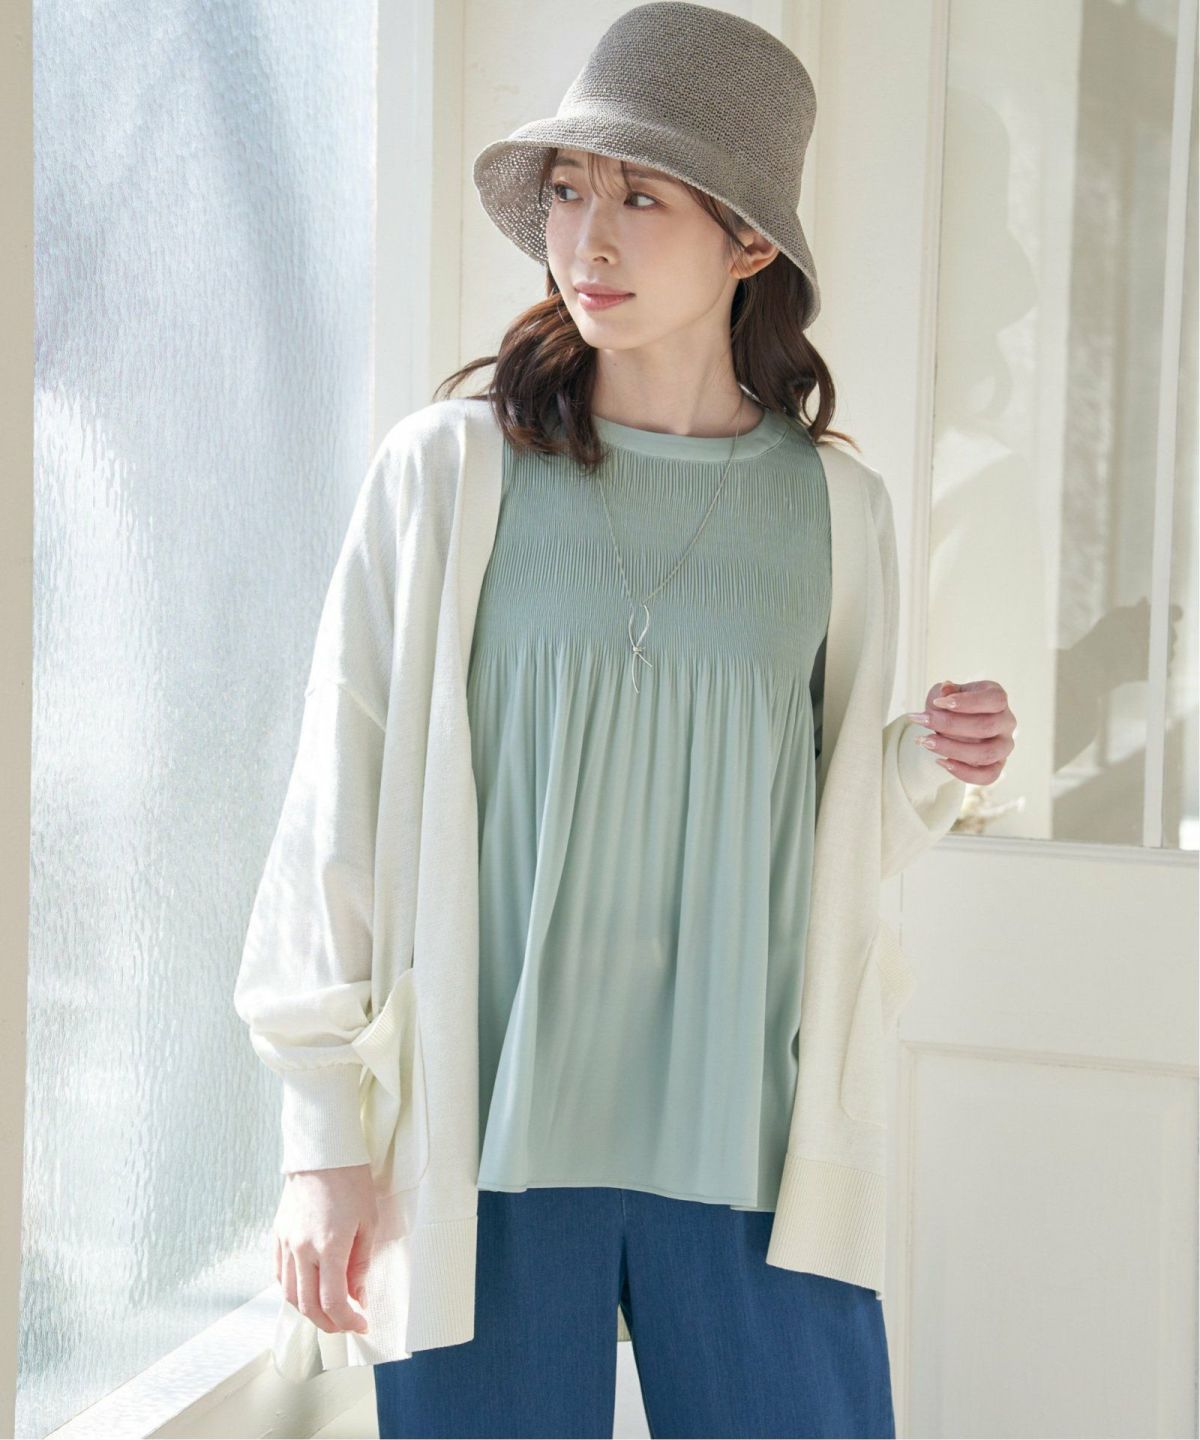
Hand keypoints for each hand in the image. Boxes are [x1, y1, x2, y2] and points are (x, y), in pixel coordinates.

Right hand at [274, 1164, 376, 1334]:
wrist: (323, 1153)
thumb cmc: (352, 1182)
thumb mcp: (368, 1222)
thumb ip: (360, 1264)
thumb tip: (356, 1296)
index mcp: (329, 1245)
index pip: (332, 1301)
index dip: (347, 1320)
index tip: (361, 1323)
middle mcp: (302, 1249)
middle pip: (308, 1305)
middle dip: (328, 1323)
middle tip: (346, 1324)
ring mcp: (286, 1242)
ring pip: (289, 1294)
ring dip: (309, 1310)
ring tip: (329, 1311)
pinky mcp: (278, 1234)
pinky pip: (280, 1274)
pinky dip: (293, 1290)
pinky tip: (309, 1289)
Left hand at [905, 679, 1014, 785]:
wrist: (950, 728)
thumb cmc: (949, 707)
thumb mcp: (945, 694)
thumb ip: (945, 691)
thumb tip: (946, 689)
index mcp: (998, 698)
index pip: (995, 700)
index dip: (966, 702)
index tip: (937, 702)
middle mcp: (1007, 722)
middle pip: (986, 727)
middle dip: (950, 725)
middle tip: (922, 721)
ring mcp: (1004, 745)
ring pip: (986, 753)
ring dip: (952, 749)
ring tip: (925, 742)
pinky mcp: (998, 765)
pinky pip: (987, 776)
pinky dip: (963, 772)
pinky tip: (940, 761)